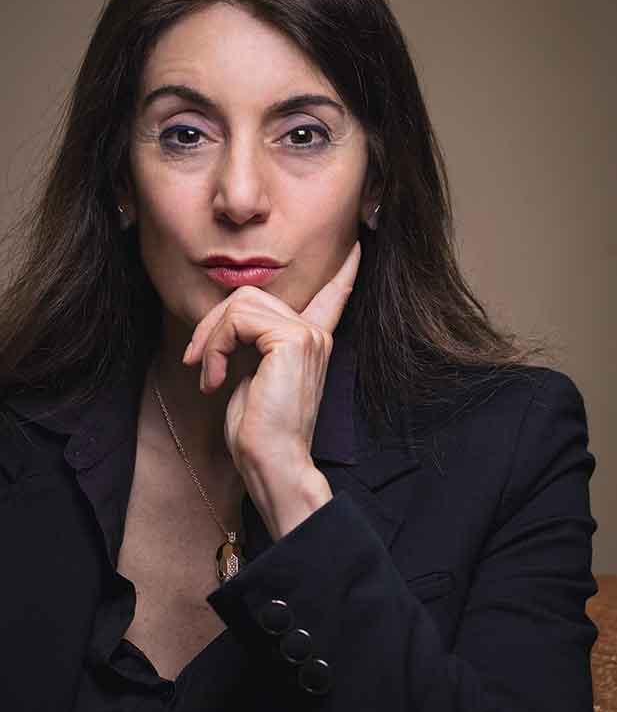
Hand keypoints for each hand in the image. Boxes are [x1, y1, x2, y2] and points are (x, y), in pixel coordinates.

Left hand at [182, 241, 361, 538]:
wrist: (273, 463)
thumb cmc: (259, 432)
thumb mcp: (252, 377)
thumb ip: (252, 344)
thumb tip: (229, 325)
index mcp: (311, 342)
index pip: (332, 296)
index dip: (343, 272)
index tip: (357, 248)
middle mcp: (314, 334)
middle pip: (249, 295)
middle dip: (212, 324)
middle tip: (195, 360)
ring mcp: (307, 334)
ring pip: (240, 303)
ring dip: (210, 338)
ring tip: (208, 374)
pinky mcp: (292, 340)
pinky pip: (237, 320)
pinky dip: (215, 346)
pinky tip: (215, 378)